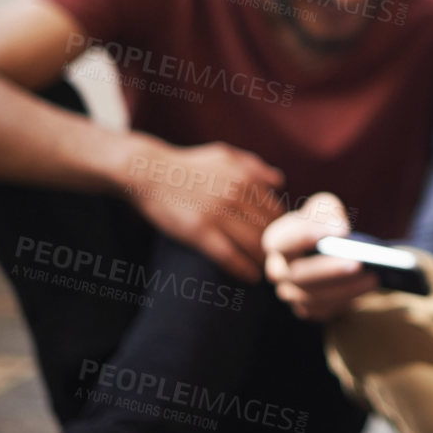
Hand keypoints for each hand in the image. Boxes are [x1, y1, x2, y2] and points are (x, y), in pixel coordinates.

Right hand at [119, 139, 285, 282]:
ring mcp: (217, 214)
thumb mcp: (225, 155)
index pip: (276, 210)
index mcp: (246, 177)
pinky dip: (243, 269)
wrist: (149, 172)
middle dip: (277, 248)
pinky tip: (250, 277)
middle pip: (268, 229)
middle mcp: (236, 195)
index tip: (283, 241)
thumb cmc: (189, 165)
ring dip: (264, 261)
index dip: (283, 229)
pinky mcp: (198, 232)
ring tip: (267, 271)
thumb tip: (279, 182)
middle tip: (280, 262)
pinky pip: (228, 256)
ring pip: (252, 244)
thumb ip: (254, 166)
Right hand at [263, 193, 380, 320]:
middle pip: (298, 274)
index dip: (308, 235)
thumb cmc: (322, 223)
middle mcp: (277, 270)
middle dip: (330, 269)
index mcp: (276, 241)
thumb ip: (326, 211)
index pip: (284, 241)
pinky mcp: (308, 309)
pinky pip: (326, 309)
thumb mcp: (323, 208)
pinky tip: (369, 285)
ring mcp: (290, 293)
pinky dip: (348, 298)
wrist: (326, 250)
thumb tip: (339, 230)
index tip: (341, 230)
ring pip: (313, 296)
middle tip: (358, 262)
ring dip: (345, 288)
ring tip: (372, 276)